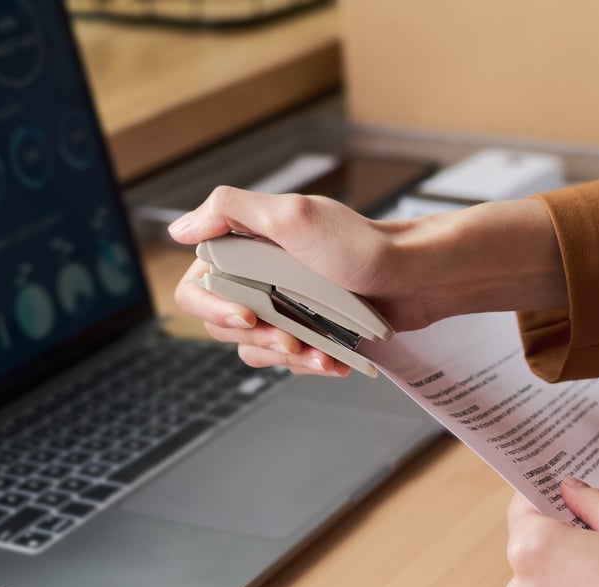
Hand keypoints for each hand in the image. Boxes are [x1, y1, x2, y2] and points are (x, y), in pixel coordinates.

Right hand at [170, 187, 565, 376]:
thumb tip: (178, 229)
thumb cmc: (364, 245)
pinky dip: (311, 364)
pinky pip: (293, 360)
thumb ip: (231, 211)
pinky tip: (336, 363)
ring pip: (257, 349)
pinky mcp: (314, 330)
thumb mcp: (296, 216)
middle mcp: (262, 275)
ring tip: (320, 355)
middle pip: (223, 325)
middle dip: (257, 338)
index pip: (198, 284)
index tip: (246, 314)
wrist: (420, 277)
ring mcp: (288, 305)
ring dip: (286, 358)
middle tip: (290, 339)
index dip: (212, 306)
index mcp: (249, 245)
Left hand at [504, 477, 598, 586]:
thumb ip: (592, 503)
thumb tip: (572, 491)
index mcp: (535, 550)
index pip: (522, 508)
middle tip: (598, 529)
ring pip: (542, 580)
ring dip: (565, 568)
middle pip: (530, 546)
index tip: (560, 492)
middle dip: (558, 534)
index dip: (543, 495)